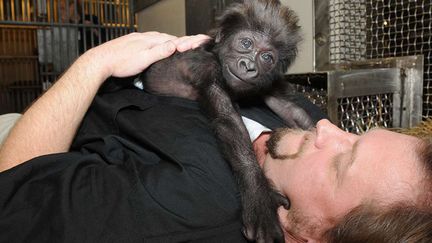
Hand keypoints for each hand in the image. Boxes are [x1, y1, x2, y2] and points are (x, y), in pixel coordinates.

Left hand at [81, 32, 209, 79]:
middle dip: (182, 39)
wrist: (100, 61)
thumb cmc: (120, 63)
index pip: (174, 40)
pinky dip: (159, 42)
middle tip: (195, 41)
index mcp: (151, 41)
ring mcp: (138, 39)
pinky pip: (151, 40)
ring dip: (171, 40)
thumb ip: (160, 52)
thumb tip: (175, 44)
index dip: (188, 41)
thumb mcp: (143, 59)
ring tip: (179, 43)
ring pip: (159, 38)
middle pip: (168, 37)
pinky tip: (158, 45)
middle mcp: (145, 37)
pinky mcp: (132, 42)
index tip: (201, 40)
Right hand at [241, 174, 289, 242]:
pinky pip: (248, 234)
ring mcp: (256, 222)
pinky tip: (248, 232)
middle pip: (267, 242)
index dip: (279, 242)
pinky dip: (248, 234)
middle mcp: (266, 223)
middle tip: (266, 240)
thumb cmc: (265, 189)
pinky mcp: (247, 219)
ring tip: (257, 238)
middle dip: (267, 242)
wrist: (252, 182)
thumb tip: (288, 206)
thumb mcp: (277, 197)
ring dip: (258, 239)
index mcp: (274, 219)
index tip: (278, 242)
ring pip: (258, 240)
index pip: (279, 238)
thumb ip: (284, 203)